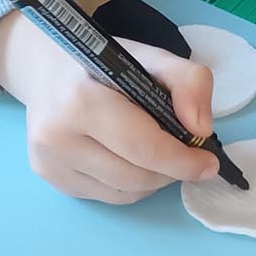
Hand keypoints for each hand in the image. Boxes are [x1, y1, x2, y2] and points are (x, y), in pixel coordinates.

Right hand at [0, 9, 217, 203]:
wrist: (47, 71)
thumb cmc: (103, 64)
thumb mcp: (151, 58)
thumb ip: (188, 82)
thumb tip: (201, 129)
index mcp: (80, 101)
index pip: (144, 147)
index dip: (184, 161)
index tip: (209, 163)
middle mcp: (56, 138)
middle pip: (137, 177)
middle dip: (171, 171)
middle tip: (187, 155)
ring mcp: (49, 163)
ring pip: (125, 194)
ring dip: (154, 180)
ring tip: (158, 154)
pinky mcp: (51, 180)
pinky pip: (108, 197)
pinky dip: (131, 186)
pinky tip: (130, 159)